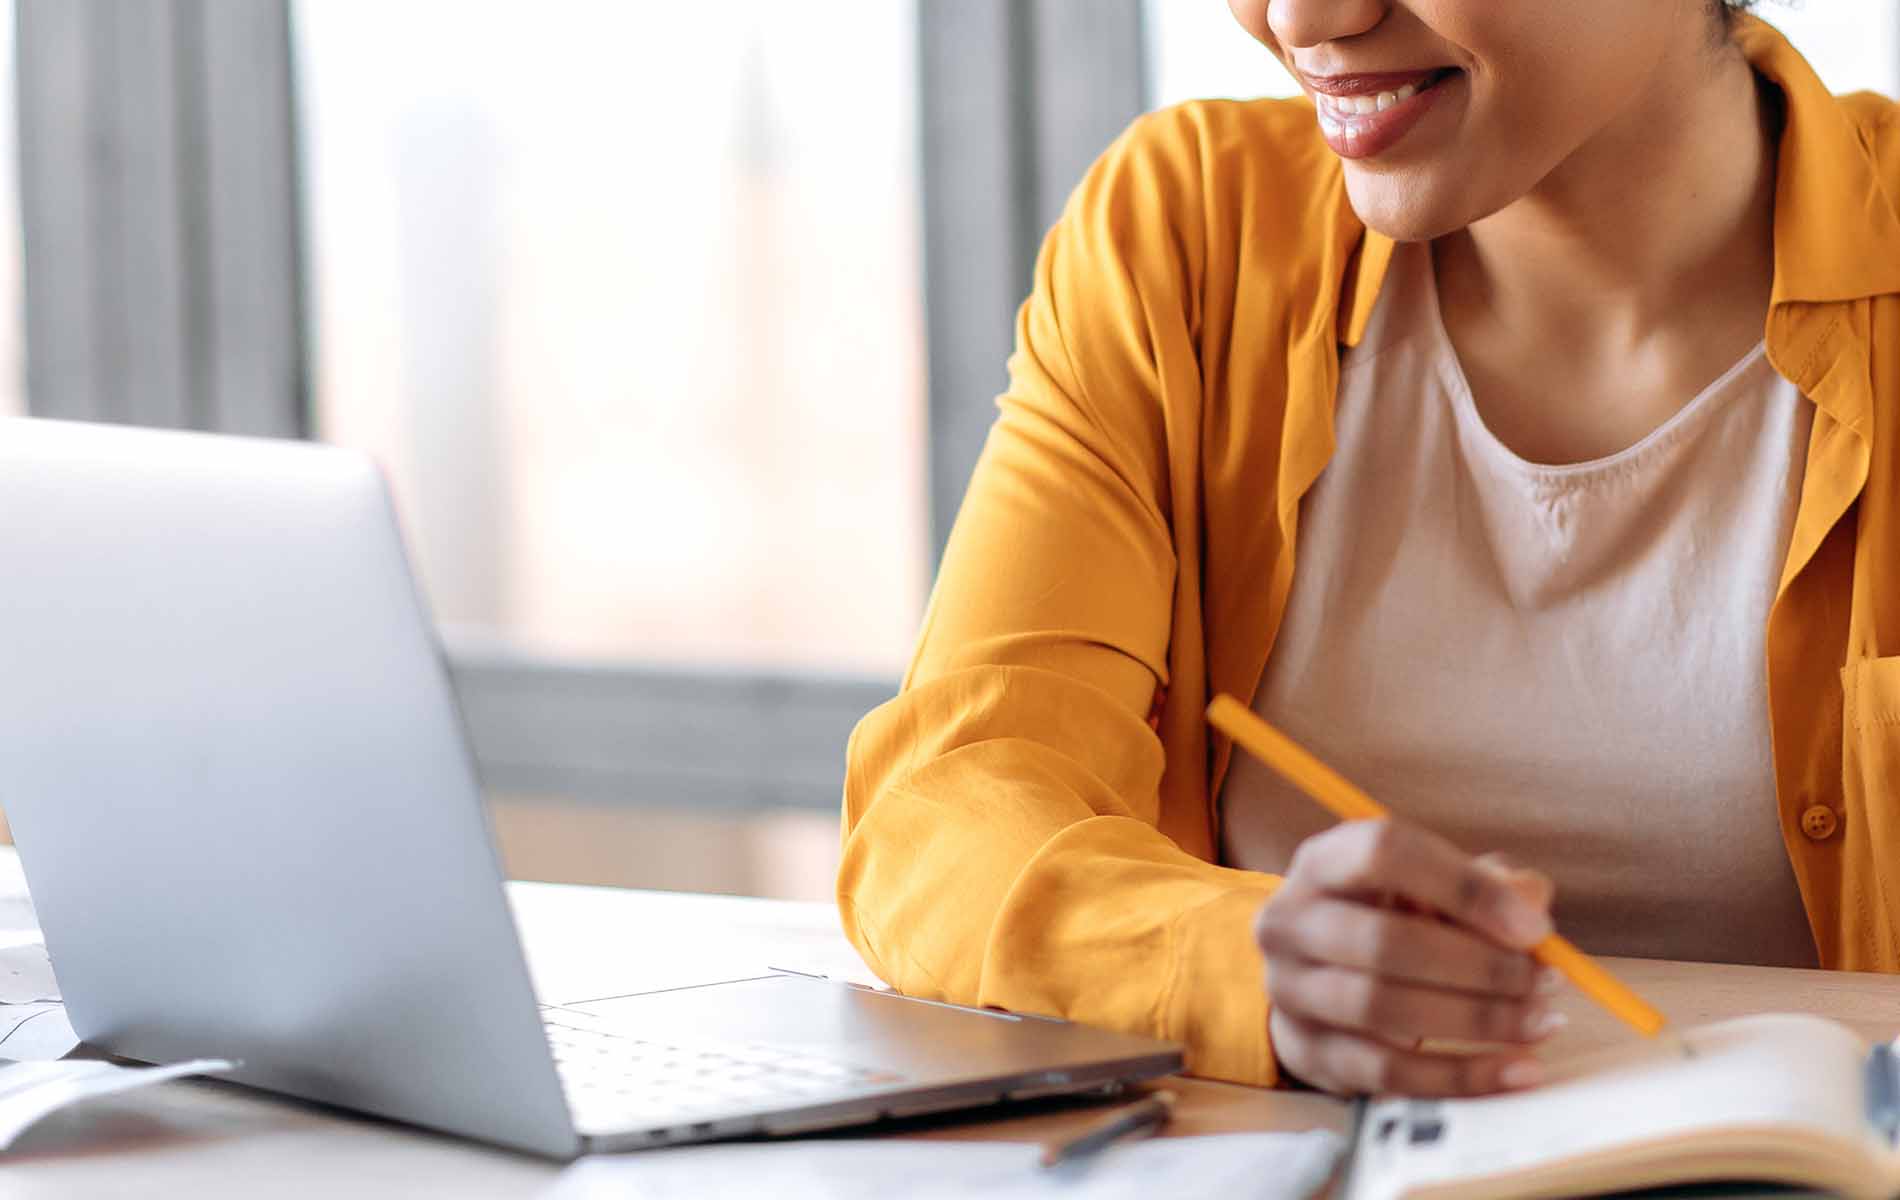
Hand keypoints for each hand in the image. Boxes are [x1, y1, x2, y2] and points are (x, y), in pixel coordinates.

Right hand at [1254, 819, 1561, 1096]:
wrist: (1318, 977)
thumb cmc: (1390, 920)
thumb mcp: (1431, 887)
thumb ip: (1487, 884)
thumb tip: (1530, 906)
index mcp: (1323, 862)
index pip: (1385, 853)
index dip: (1464, 888)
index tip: (1533, 928)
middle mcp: (1290, 920)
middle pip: (1384, 942)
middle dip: (1480, 967)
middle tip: (1543, 983)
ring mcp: (1289, 989)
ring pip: (1383, 1010)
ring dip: (1476, 1020)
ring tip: (1538, 1023)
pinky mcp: (1306, 1052)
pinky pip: (1387, 1072)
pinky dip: (1461, 1076)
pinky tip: (1517, 1070)